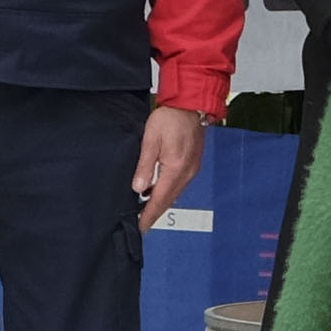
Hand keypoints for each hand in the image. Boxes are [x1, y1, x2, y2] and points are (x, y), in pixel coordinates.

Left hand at [134, 103, 208, 231]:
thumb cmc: (170, 118)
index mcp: (175, 169)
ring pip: (174, 194)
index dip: (148, 215)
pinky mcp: (192, 164)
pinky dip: (167, 191)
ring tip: (145, 210)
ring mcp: (192, 169)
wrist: (189, 104)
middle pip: (168, 200)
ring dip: (160, 202)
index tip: (140, 227)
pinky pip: (179, 184)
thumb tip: (138, 188)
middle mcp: (187, 173)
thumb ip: (144, 166)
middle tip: (140, 223)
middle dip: (154, 213)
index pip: (159, 200)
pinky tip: (157, 190)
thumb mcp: (150, 140)